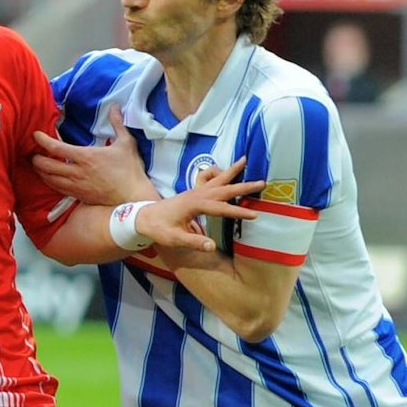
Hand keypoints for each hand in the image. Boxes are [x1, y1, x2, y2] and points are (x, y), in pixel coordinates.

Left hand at [32, 107, 154, 204]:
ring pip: (49, 180)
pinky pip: (58, 189)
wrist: (133, 197)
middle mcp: (77, 173)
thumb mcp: (126, 143)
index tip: (35, 135)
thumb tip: (115, 107)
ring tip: (37, 164)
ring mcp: (77, 186)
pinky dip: (50, 182)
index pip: (57, 148)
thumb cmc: (130, 170)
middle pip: (47, 166)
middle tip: (32, 152)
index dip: (43, 141)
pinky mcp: (79, 196)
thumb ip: (118, 124)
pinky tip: (49, 178)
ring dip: (40, 171)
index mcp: (86, 157)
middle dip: (36, 159)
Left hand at [133, 159, 263, 252]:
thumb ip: (193, 242)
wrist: (144, 217)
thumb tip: (211, 246)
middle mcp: (197, 194)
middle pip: (224, 188)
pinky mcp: (194, 192)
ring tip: (246, 160)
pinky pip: (210, 179)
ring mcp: (195, 191)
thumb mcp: (174, 239)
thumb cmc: (159, 229)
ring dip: (233, 171)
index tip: (255, 214)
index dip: (238, 212)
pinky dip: (220, 173)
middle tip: (262, 181)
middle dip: (244, 185)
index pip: (221, 209)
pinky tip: (228, 171)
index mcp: (194, 205)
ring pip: (218, 179)